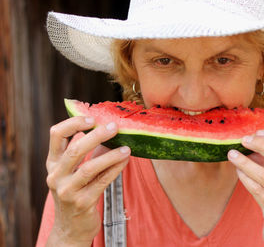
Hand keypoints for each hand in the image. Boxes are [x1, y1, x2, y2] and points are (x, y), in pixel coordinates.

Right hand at [45, 116, 130, 245]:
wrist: (71, 228)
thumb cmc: (76, 193)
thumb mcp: (74, 172)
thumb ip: (88, 152)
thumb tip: (108, 130)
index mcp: (52, 163)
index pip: (56, 135)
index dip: (73, 122)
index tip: (92, 118)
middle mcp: (56, 176)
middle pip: (75, 149)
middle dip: (96, 135)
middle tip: (114, 127)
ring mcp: (67, 191)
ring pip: (89, 167)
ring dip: (111, 155)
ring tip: (127, 147)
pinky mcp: (82, 203)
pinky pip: (102, 181)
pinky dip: (115, 169)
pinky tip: (125, 160)